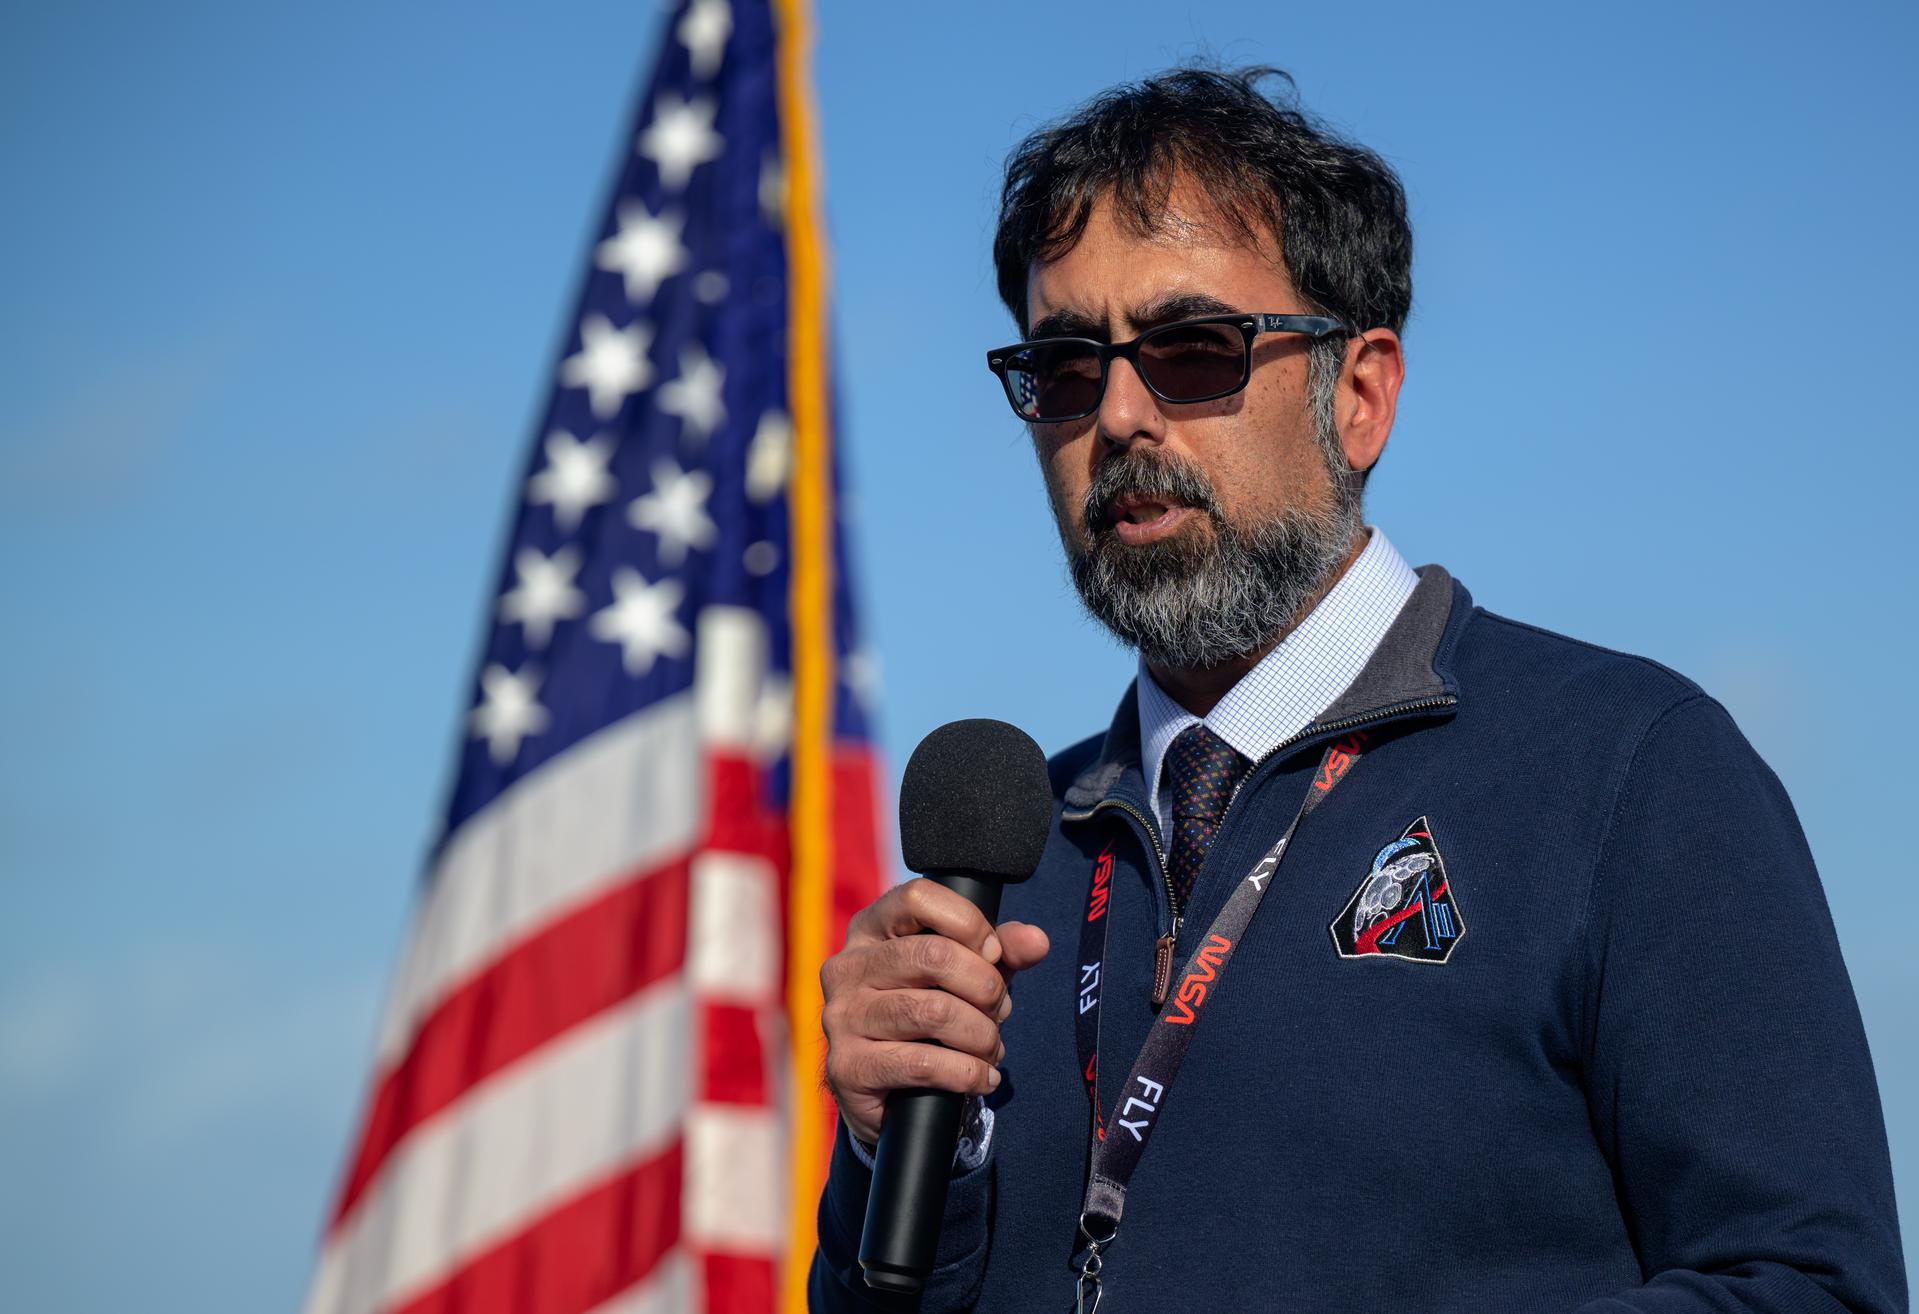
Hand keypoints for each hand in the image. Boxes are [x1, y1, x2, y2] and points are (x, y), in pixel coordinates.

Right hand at [821, 877, 1050, 1147]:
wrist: (888, 1094)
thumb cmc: (928, 1015)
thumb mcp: (966, 974)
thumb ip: (1001, 952)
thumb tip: (1037, 941)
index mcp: (870, 929)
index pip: (917, 897)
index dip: (969, 923)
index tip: (993, 954)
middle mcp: (847, 967)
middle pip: (932, 955)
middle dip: (985, 987)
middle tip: (999, 1010)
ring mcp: (842, 1018)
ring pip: (933, 1012)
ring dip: (981, 1035)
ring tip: (991, 1048)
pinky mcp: (848, 1068)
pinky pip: (924, 1064)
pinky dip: (968, 1073)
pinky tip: (982, 1077)